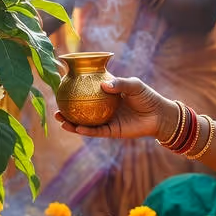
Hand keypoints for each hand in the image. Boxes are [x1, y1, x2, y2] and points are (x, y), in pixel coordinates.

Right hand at [56, 76, 174, 140]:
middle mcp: (103, 107)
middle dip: (66, 108)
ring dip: (71, 122)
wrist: (160, 115)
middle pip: (81, 108)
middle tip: (55, 106)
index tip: (60, 85)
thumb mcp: (134, 85)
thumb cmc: (147, 97)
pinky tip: (76, 128)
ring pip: (84, 122)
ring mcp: (106, 120)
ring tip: (60, 119)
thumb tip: (103, 84)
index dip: (74, 88)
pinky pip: (96, 131)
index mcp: (106, 94)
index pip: (87, 90)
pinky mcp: (111, 131)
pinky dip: (85, 130)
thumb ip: (119, 83)